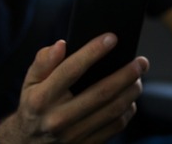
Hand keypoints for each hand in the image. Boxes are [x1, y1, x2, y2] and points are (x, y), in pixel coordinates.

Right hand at [0, 33, 148, 143]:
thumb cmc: (33, 107)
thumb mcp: (29, 83)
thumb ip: (43, 62)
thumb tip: (61, 45)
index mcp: (41, 99)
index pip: (71, 70)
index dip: (93, 51)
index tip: (112, 38)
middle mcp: (57, 118)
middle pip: (101, 93)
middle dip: (126, 74)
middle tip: (141, 61)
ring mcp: (73, 135)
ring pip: (113, 111)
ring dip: (131, 92)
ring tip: (138, 77)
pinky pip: (115, 127)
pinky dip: (127, 111)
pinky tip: (130, 98)